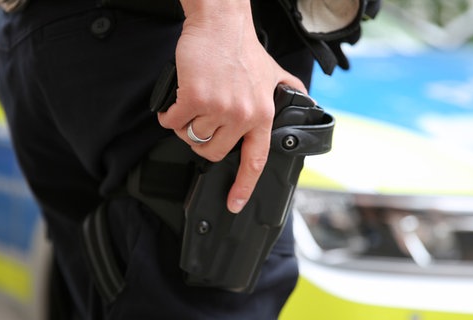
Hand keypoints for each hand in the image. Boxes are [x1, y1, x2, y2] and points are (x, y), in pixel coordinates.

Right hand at [157, 0, 306, 212]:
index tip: (235, 204)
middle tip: (199, 124)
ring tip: (190, 106)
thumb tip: (304, 100)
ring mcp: (218, 108)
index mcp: (262, 115)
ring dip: (184, 126)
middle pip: (212, 152)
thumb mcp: (273, 73)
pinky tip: (174, 103)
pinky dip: (168, 115)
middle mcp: (242, 116)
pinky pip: (173, 121)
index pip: (255, 160)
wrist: (221, 24)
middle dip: (201, 142)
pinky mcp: (195, 98)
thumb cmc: (242, 48)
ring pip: (191, 136)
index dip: (244, 186)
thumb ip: (288, 89)